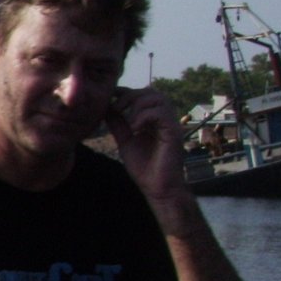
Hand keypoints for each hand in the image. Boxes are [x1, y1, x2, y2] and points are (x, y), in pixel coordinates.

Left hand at [104, 85, 187, 202]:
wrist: (157, 187)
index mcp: (154, 120)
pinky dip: (144, 117)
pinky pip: (160, 113)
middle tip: (117, 109)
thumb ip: (118, 125)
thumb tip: (106, 108)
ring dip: (137, 106)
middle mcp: (164, 120)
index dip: (126, 92)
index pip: (144, 95)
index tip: (111, 96)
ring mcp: (171, 125)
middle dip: (131, 96)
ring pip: (158, 99)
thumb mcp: (125, 141)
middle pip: (151, 92)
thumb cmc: (144, 167)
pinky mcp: (174, 132)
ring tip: (128, 122)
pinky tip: (135, 129)